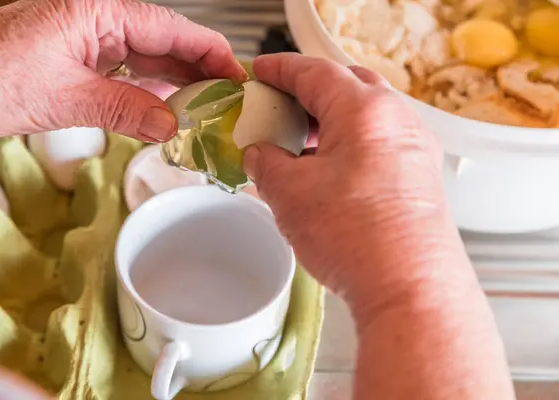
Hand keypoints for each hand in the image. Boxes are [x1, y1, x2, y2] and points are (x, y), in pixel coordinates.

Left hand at [0, 0, 247, 141]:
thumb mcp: (65, 97)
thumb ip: (125, 110)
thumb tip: (170, 124)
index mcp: (100, 12)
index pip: (174, 28)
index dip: (211, 54)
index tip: (237, 78)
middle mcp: (101, 21)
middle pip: (169, 42)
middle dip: (202, 72)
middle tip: (229, 102)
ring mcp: (93, 41)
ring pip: (153, 60)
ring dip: (180, 85)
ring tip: (208, 110)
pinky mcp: (85, 62)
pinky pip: (132, 75)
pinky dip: (153, 93)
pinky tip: (169, 110)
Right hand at [244, 53, 457, 309]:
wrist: (409, 288)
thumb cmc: (356, 237)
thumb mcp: (288, 193)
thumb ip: (266, 162)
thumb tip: (261, 155)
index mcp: (363, 110)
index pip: (315, 72)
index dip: (280, 69)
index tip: (261, 71)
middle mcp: (397, 120)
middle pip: (347, 87)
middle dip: (308, 93)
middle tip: (279, 107)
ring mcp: (415, 148)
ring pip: (365, 117)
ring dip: (330, 123)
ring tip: (299, 144)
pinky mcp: (420, 176)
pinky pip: (379, 144)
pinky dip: (350, 146)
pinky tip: (327, 172)